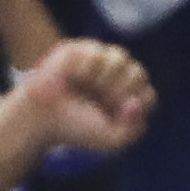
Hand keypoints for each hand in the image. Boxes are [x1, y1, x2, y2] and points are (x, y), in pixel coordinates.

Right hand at [14, 37, 154, 156]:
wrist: (42, 119)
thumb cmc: (75, 128)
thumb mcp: (111, 140)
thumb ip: (133, 130)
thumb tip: (136, 102)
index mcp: (125, 98)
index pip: (147, 95)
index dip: (136, 105)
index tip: (116, 114)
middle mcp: (115, 77)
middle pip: (137, 73)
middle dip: (122, 90)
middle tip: (104, 100)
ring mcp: (98, 61)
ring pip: (120, 57)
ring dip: (107, 77)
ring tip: (90, 87)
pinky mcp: (80, 49)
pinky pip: (96, 52)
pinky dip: (87, 68)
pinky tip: (76, 78)